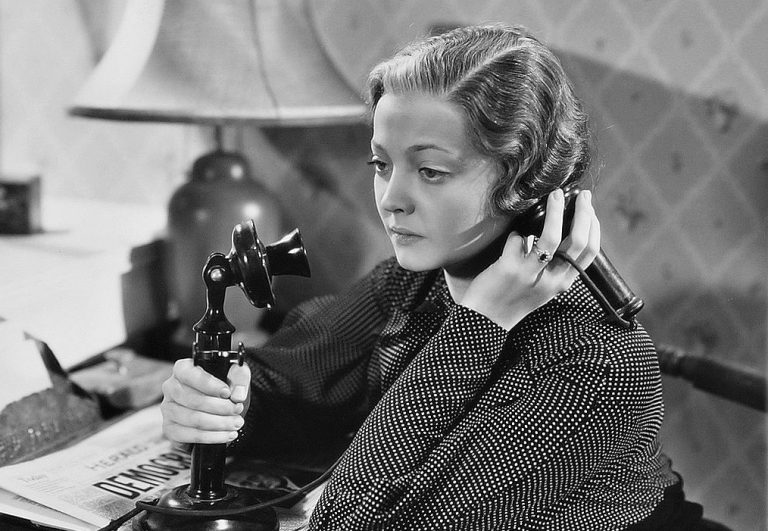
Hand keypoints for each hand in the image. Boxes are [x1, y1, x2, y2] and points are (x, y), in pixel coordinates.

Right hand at [161, 359, 250, 443]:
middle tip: (237, 410)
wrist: (220, 409)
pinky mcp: (170, 429)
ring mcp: (168, 409)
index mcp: (183, 369)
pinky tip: (227, 434)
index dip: (209, 384)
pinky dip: (212, 437)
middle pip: (193, 400)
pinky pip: (191, 436)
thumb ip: (240, 377)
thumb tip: (237, 394)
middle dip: (220, 407)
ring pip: (193, 419)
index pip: (190, 374)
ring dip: (219, 423)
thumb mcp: (235, 376)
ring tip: (236, 423)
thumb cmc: (224, 388)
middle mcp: (171, 388)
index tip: (227, 392)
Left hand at [460, 188, 599, 329]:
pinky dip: (516, 234)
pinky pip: (517, 239)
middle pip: (578, 241)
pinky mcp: (509, 268)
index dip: (593, 226)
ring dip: (555, 211)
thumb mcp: (543, 287)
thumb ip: (554, 265)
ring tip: (555, 195)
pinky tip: (513, 237)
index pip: (590, 252)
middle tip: (581, 195)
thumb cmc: (513, 298)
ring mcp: (530, 274)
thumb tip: (561, 230)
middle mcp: (551, 280)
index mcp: (563, 283)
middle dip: (584, 213)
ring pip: (551, 237)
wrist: (485, 320)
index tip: (589, 208)